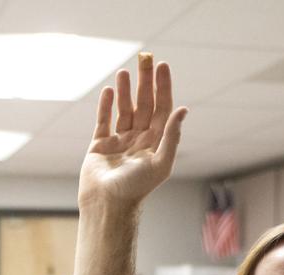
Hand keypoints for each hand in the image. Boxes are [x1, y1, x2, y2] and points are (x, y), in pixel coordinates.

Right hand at [78, 53, 187, 209]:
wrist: (108, 205)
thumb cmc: (137, 188)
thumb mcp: (161, 162)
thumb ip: (172, 136)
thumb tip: (183, 109)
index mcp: (156, 142)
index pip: (163, 108)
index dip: (163, 87)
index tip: (162, 66)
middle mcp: (139, 139)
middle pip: (144, 104)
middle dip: (144, 82)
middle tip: (144, 59)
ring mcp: (119, 141)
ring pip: (124, 109)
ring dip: (124, 91)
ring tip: (123, 72)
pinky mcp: (100, 145)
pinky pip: (104, 121)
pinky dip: (105, 106)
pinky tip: (108, 91)